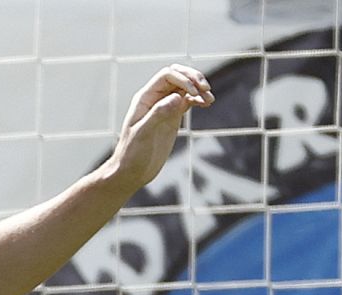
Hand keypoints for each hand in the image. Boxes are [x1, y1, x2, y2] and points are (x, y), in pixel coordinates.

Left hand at [107, 64, 213, 189]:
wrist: (131, 171)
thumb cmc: (132, 153)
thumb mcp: (143, 134)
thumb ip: (158, 114)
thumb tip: (177, 97)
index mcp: (145, 98)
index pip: (166, 76)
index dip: (183, 79)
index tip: (194, 92)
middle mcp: (156, 99)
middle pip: (177, 76)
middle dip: (193, 78)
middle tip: (206, 89)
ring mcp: (165, 108)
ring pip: (185, 88)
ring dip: (198, 89)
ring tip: (210, 99)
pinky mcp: (173, 118)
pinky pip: (187, 102)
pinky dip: (198, 100)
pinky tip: (206, 104)